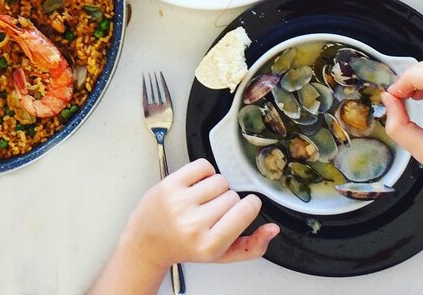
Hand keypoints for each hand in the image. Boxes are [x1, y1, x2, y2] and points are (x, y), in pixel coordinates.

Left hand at [120, 159, 278, 270]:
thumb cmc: (186, 247)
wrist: (148, 241)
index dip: (250, 205)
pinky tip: (197, 186)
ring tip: (205, 199)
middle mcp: (193, 224)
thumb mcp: (220, 255)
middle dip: (229, 200)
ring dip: (217, 186)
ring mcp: (179, 203)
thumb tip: (274, 229)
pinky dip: (205, 172)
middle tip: (214, 211)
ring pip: (220, 180)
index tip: (244, 208)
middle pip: (232, 195)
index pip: (246, 210)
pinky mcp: (169, 185)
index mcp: (209, 244)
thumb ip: (252, 247)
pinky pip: (202, 165)